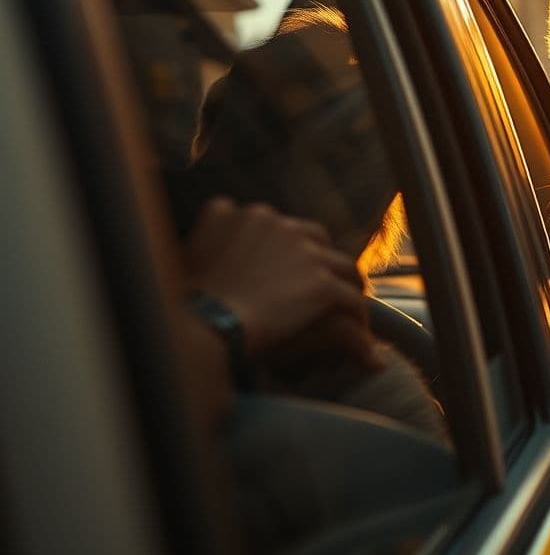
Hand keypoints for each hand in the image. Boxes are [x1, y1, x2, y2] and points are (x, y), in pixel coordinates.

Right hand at [184, 198, 382, 372]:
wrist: (201, 325)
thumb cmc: (183, 305)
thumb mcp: (186, 259)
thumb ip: (210, 244)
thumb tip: (219, 256)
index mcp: (240, 214)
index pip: (281, 227)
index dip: (292, 252)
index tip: (293, 274)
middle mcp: (276, 223)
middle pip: (317, 240)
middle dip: (324, 264)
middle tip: (326, 292)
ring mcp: (303, 252)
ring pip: (342, 267)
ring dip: (348, 288)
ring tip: (351, 311)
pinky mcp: (321, 284)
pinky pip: (351, 300)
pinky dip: (358, 320)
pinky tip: (361, 340)